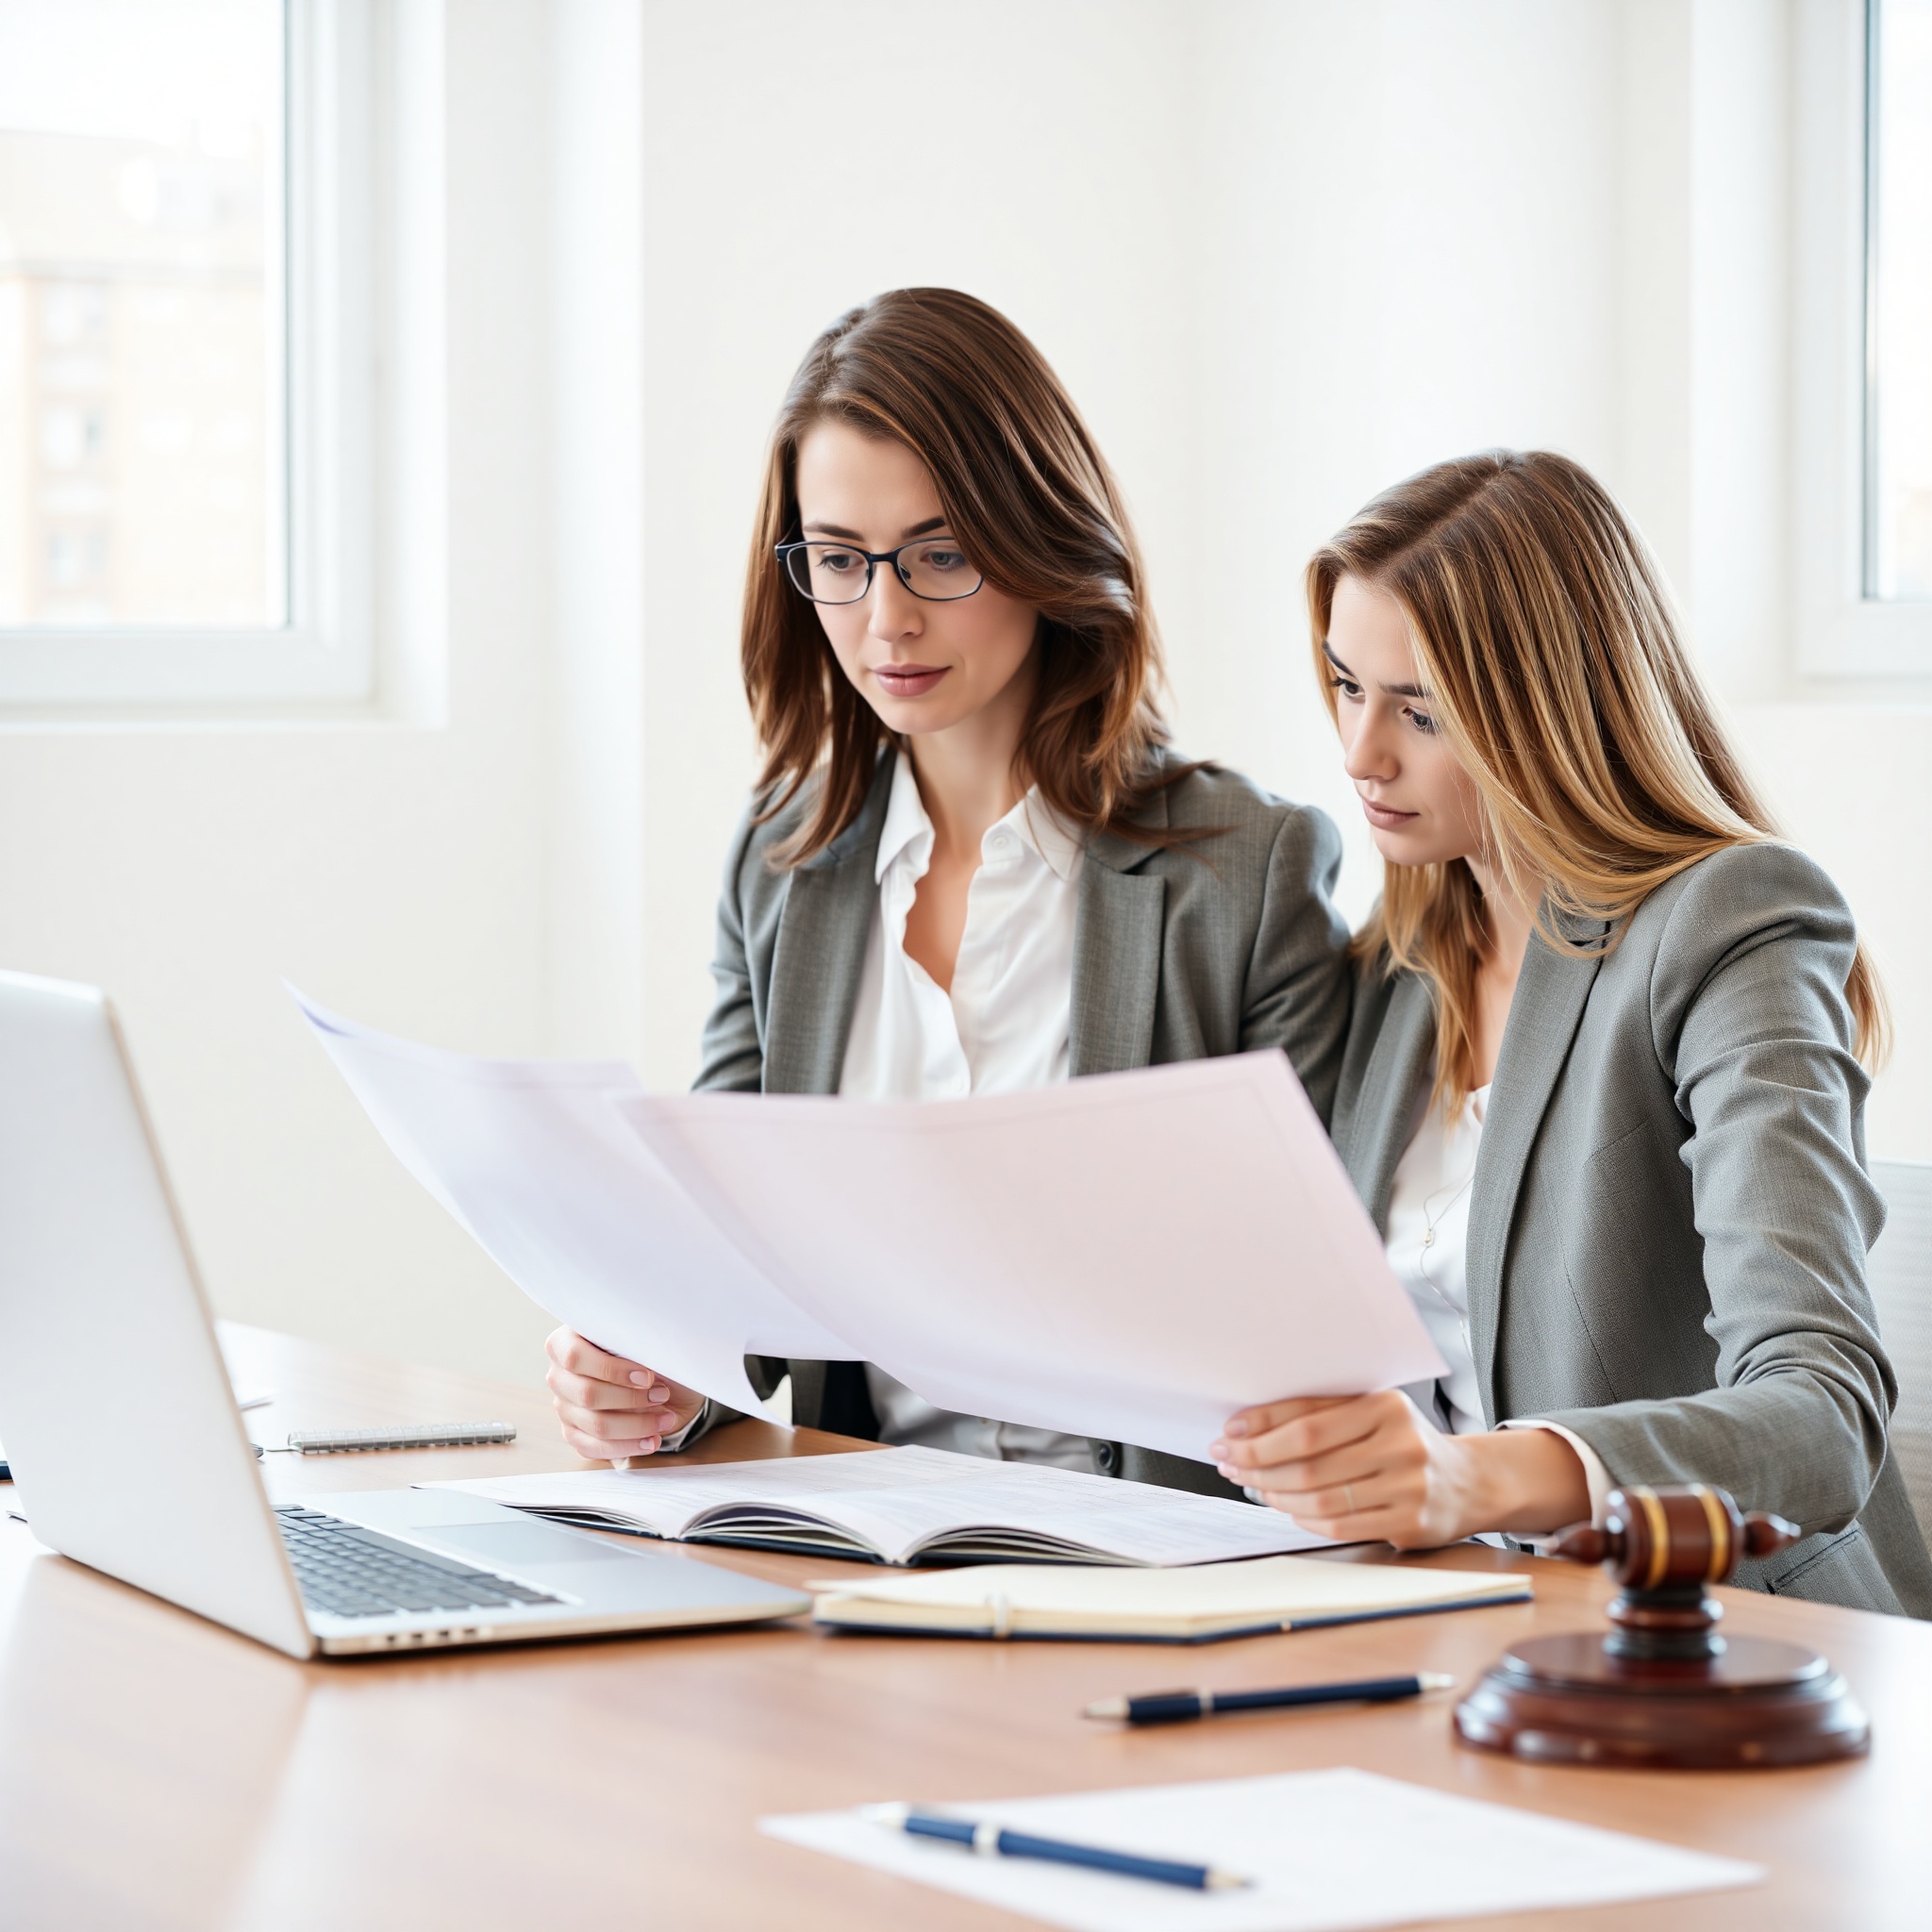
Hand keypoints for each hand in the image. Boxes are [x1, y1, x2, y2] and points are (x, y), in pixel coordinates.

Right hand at [545, 1328, 705, 1465]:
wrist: (659, 1380)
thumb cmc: (646, 1354)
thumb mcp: (642, 1341)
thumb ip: (635, 1344)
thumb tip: (644, 1362)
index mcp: (566, 1342)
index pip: (576, 1356)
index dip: (612, 1369)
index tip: (648, 1377)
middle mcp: (559, 1375)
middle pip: (587, 1394)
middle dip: (631, 1398)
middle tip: (662, 1395)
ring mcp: (563, 1407)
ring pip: (596, 1424)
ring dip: (637, 1425)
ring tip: (666, 1420)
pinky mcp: (573, 1433)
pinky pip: (595, 1447)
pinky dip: (628, 1446)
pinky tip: (651, 1441)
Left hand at [1210, 1391, 1589, 1548]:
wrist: (1470, 1482)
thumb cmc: (1405, 1442)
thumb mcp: (1373, 1413)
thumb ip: (1322, 1415)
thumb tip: (1249, 1429)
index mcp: (1386, 1406)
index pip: (1307, 1420)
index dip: (1260, 1429)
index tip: (1227, 1434)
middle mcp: (1401, 1443)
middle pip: (1308, 1460)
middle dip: (1257, 1463)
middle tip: (1229, 1463)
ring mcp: (1408, 1486)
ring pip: (1319, 1495)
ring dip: (1275, 1492)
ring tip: (1253, 1485)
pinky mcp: (1410, 1523)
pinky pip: (1339, 1524)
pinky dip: (1304, 1517)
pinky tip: (1286, 1507)